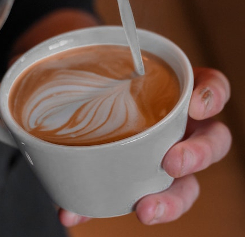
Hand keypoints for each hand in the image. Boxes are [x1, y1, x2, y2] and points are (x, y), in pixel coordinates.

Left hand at [59, 67, 231, 226]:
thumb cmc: (99, 79)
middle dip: (199, 154)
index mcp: (176, 94)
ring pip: (188, 182)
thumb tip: (67, 66)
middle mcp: (179, 126)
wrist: (79, 95)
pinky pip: (135, 199)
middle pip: (212, 141)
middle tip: (171, 162)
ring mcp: (164, 153)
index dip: (212, 95)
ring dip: (171, 201)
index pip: (211, 88)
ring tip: (145, 209)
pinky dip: (102, 207)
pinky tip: (76, 212)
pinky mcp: (139, 179)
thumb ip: (92, 69)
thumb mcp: (100, 70)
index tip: (194, 106)